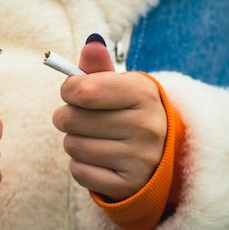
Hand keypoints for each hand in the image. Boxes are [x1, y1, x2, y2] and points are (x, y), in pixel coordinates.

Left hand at [52, 39, 166, 201]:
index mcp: (143, 94)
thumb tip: (91, 44)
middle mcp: (146, 127)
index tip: (73, 92)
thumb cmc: (129, 111)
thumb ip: (100, 66)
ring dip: (74, 141)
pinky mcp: (128, 185)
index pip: (84, 91)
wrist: (161, 153)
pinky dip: (81, 165)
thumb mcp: (120, 85)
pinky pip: (78, 172)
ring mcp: (140, 159)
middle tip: (81, 117)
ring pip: (72, 146)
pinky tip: (99, 159)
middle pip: (70, 119)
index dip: (68, 90)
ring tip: (93, 138)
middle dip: (67, 117)